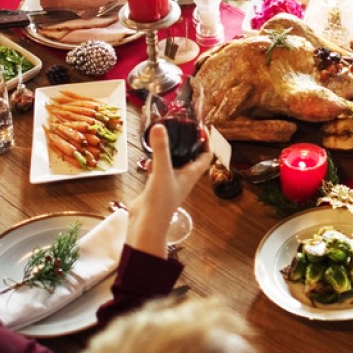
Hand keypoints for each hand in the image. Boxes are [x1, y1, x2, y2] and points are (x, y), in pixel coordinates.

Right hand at [126, 123, 210, 257]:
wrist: (146, 226)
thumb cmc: (160, 201)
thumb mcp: (162, 171)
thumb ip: (161, 149)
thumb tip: (159, 126)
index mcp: (191, 174)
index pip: (206, 156)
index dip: (206, 141)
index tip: (202, 128)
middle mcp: (183, 178)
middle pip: (191, 158)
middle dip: (188, 144)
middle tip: (182, 129)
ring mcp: (170, 183)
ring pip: (174, 163)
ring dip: (171, 152)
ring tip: (165, 139)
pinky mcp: (157, 187)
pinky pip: (159, 170)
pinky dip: (156, 162)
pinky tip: (147, 159)